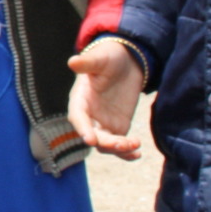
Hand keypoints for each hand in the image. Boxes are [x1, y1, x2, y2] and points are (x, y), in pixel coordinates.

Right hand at [67, 39, 144, 159]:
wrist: (127, 62)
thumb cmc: (109, 57)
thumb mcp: (100, 58)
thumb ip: (88, 63)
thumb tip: (72, 62)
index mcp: (80, 99)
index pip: (78, 117)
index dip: (82, 129)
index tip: (89, 140)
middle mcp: (89, 115)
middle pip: (93, 136)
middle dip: (106, 143)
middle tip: (122, 143)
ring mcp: (103, 124)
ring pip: (106, 145)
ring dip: (118, 149)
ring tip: (135, 144)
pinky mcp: (117, 128)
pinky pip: (119, 146)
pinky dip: (127, 153)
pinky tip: (137, 154)